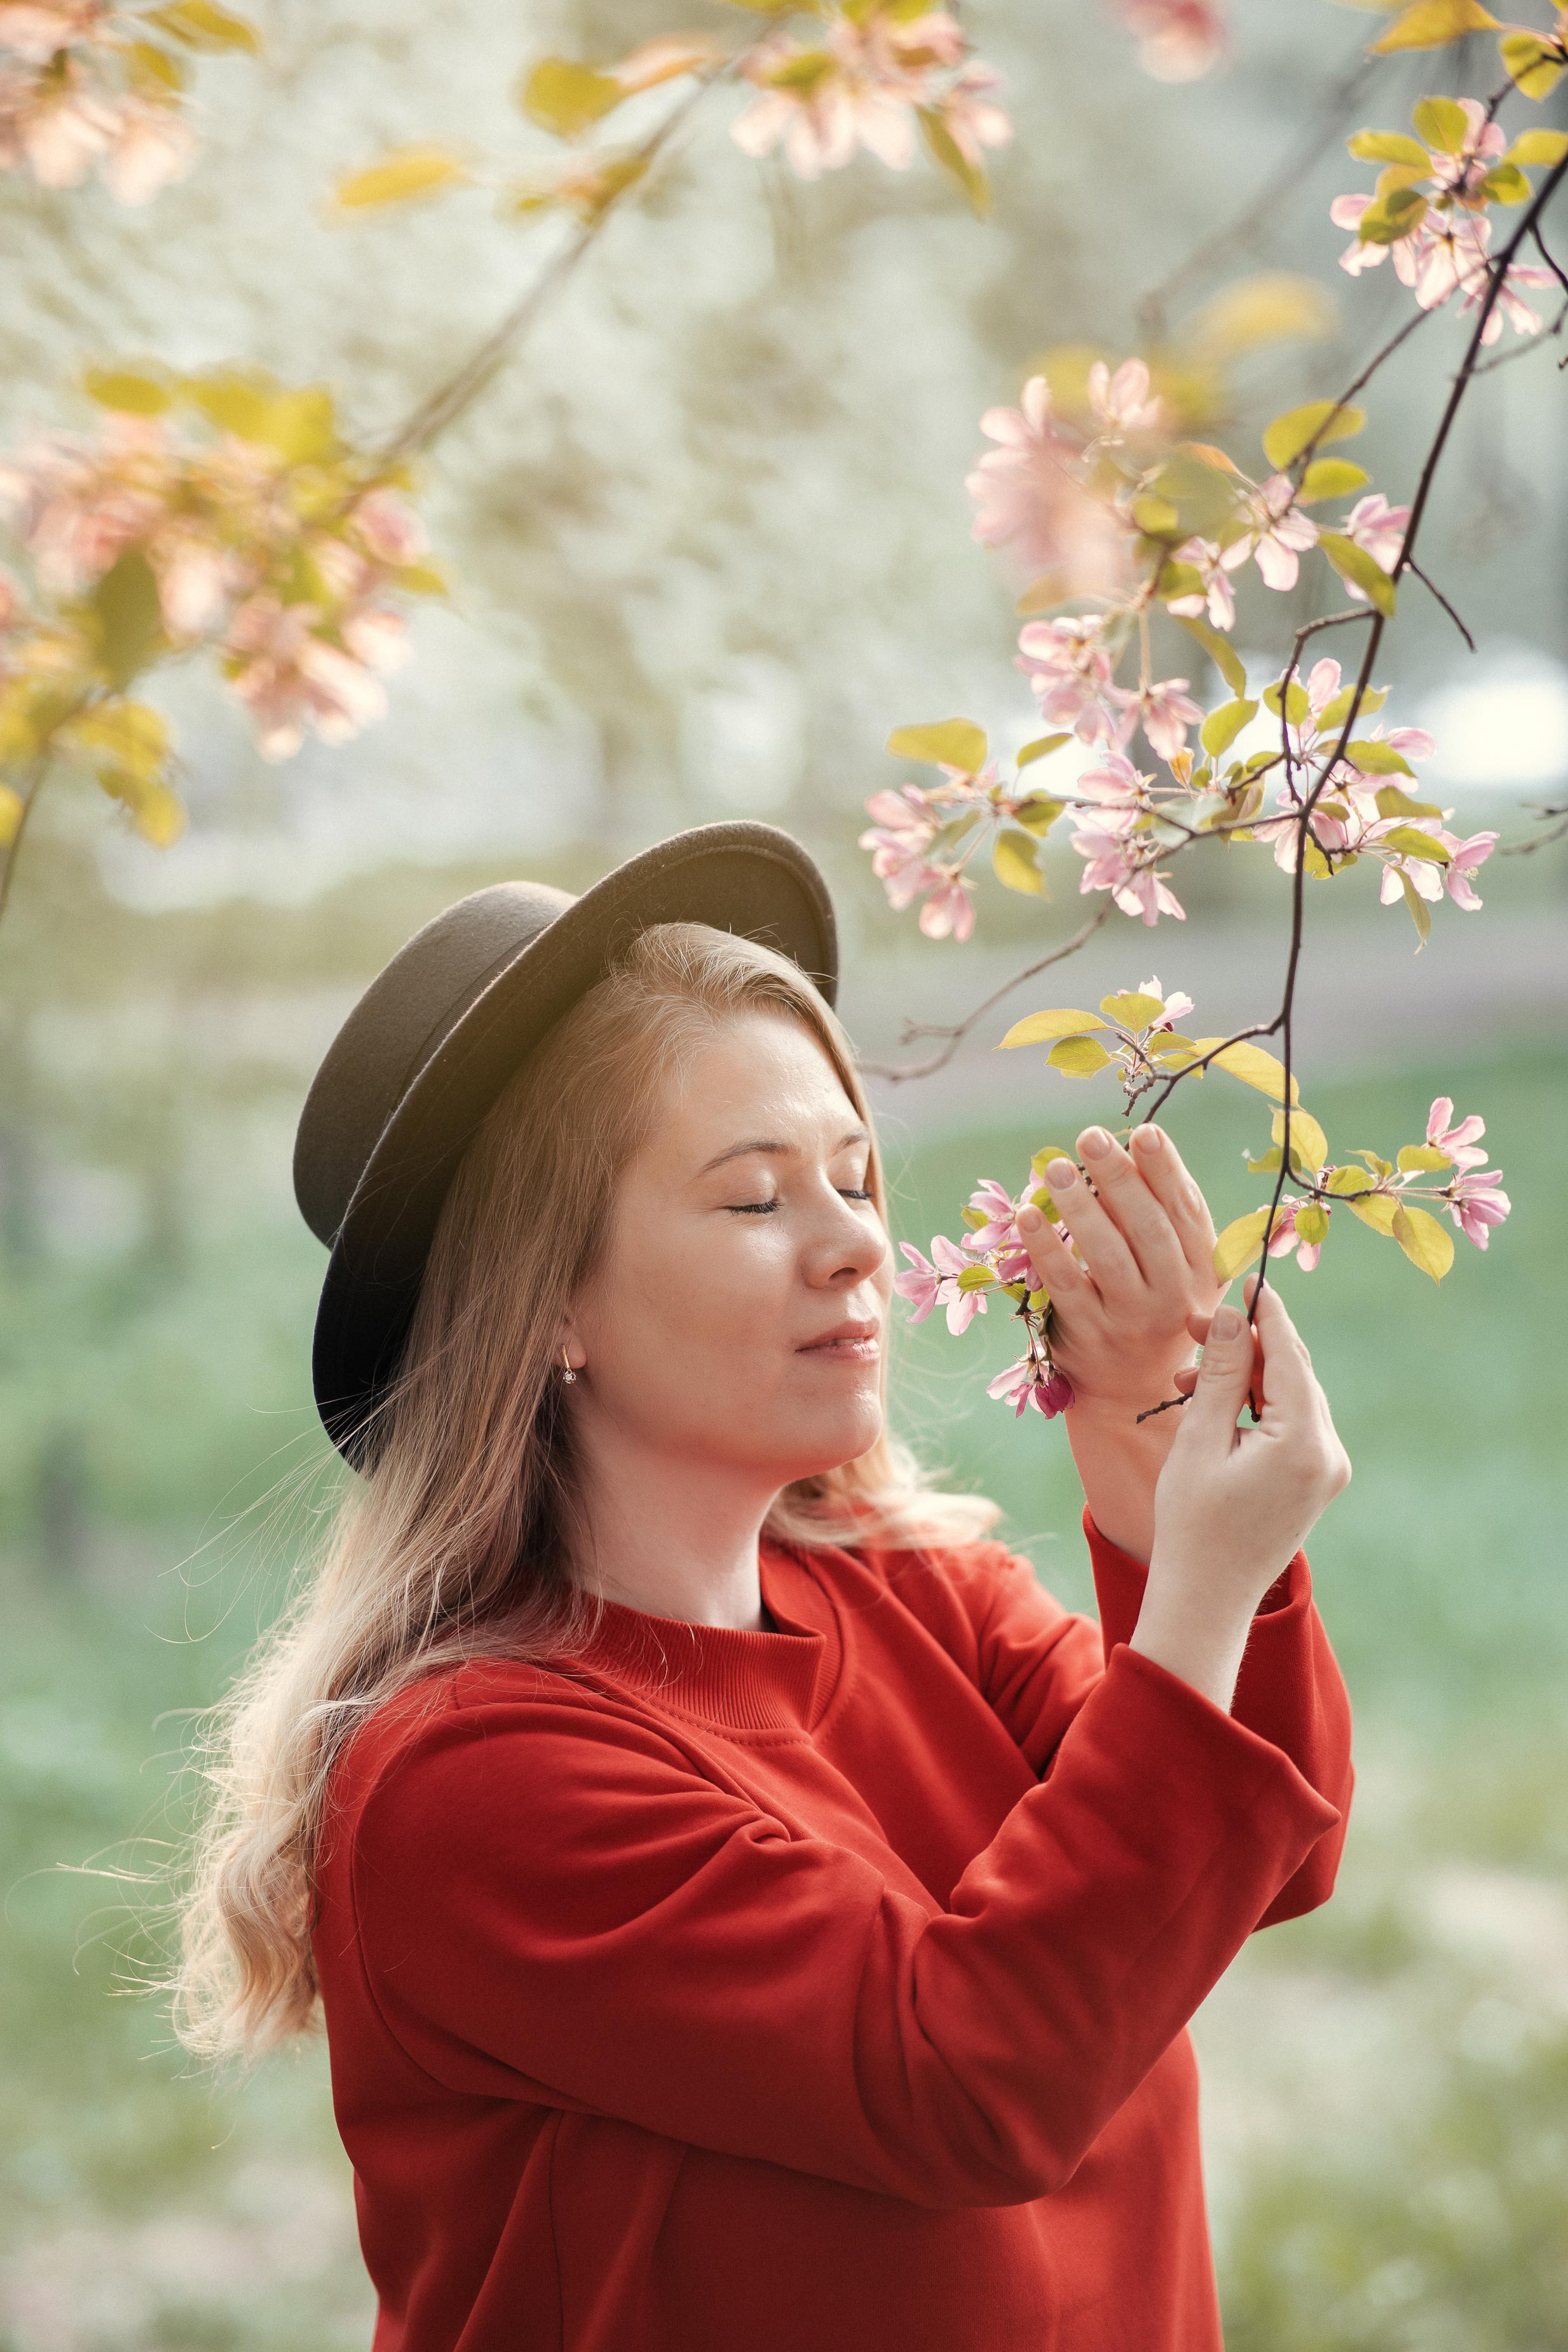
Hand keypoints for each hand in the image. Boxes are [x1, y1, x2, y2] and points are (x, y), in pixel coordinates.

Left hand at [1015, 1123, 1220, 1414]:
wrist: (1132, 1390)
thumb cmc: (1154, 1307)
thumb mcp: (1178, 1268)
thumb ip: (1165, 1213)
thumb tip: (1137, 1143)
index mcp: (1201, 1268)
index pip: (1185, 1210)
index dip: (1165, 1169)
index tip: (1144, 1131)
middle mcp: (1173, 1294)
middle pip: (1147, 1227)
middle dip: (1118, 1178)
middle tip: (1090, 1137)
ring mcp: (1131, 1317)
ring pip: (1107, 1254)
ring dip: (1079, 1206)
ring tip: (1055, 1167)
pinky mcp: (1090, 1333)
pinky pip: (1065, 1283)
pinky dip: (1046, 1247)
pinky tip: (1028, 1215)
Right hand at [1131, 1278, 1351, 1709]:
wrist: (1206, 1599)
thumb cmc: (1191, 1523)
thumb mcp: (1199, 1439)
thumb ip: (1222, 1373)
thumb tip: (1235, 1315)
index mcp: (1304, 1442)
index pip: (1290, 1354)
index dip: (1266, 1313)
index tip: (1243, 1279)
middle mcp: (1329, 1453)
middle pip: (1294, 1373)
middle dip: (1247, 1345)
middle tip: (1194, 1328)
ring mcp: (1328, 1470)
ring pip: (1292, 1397)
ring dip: (1245, 1377)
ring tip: (1186, 1376)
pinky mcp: (1316, 1481)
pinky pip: (1292, 1424)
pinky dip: (1256, 1407)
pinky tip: (1213, 1404)